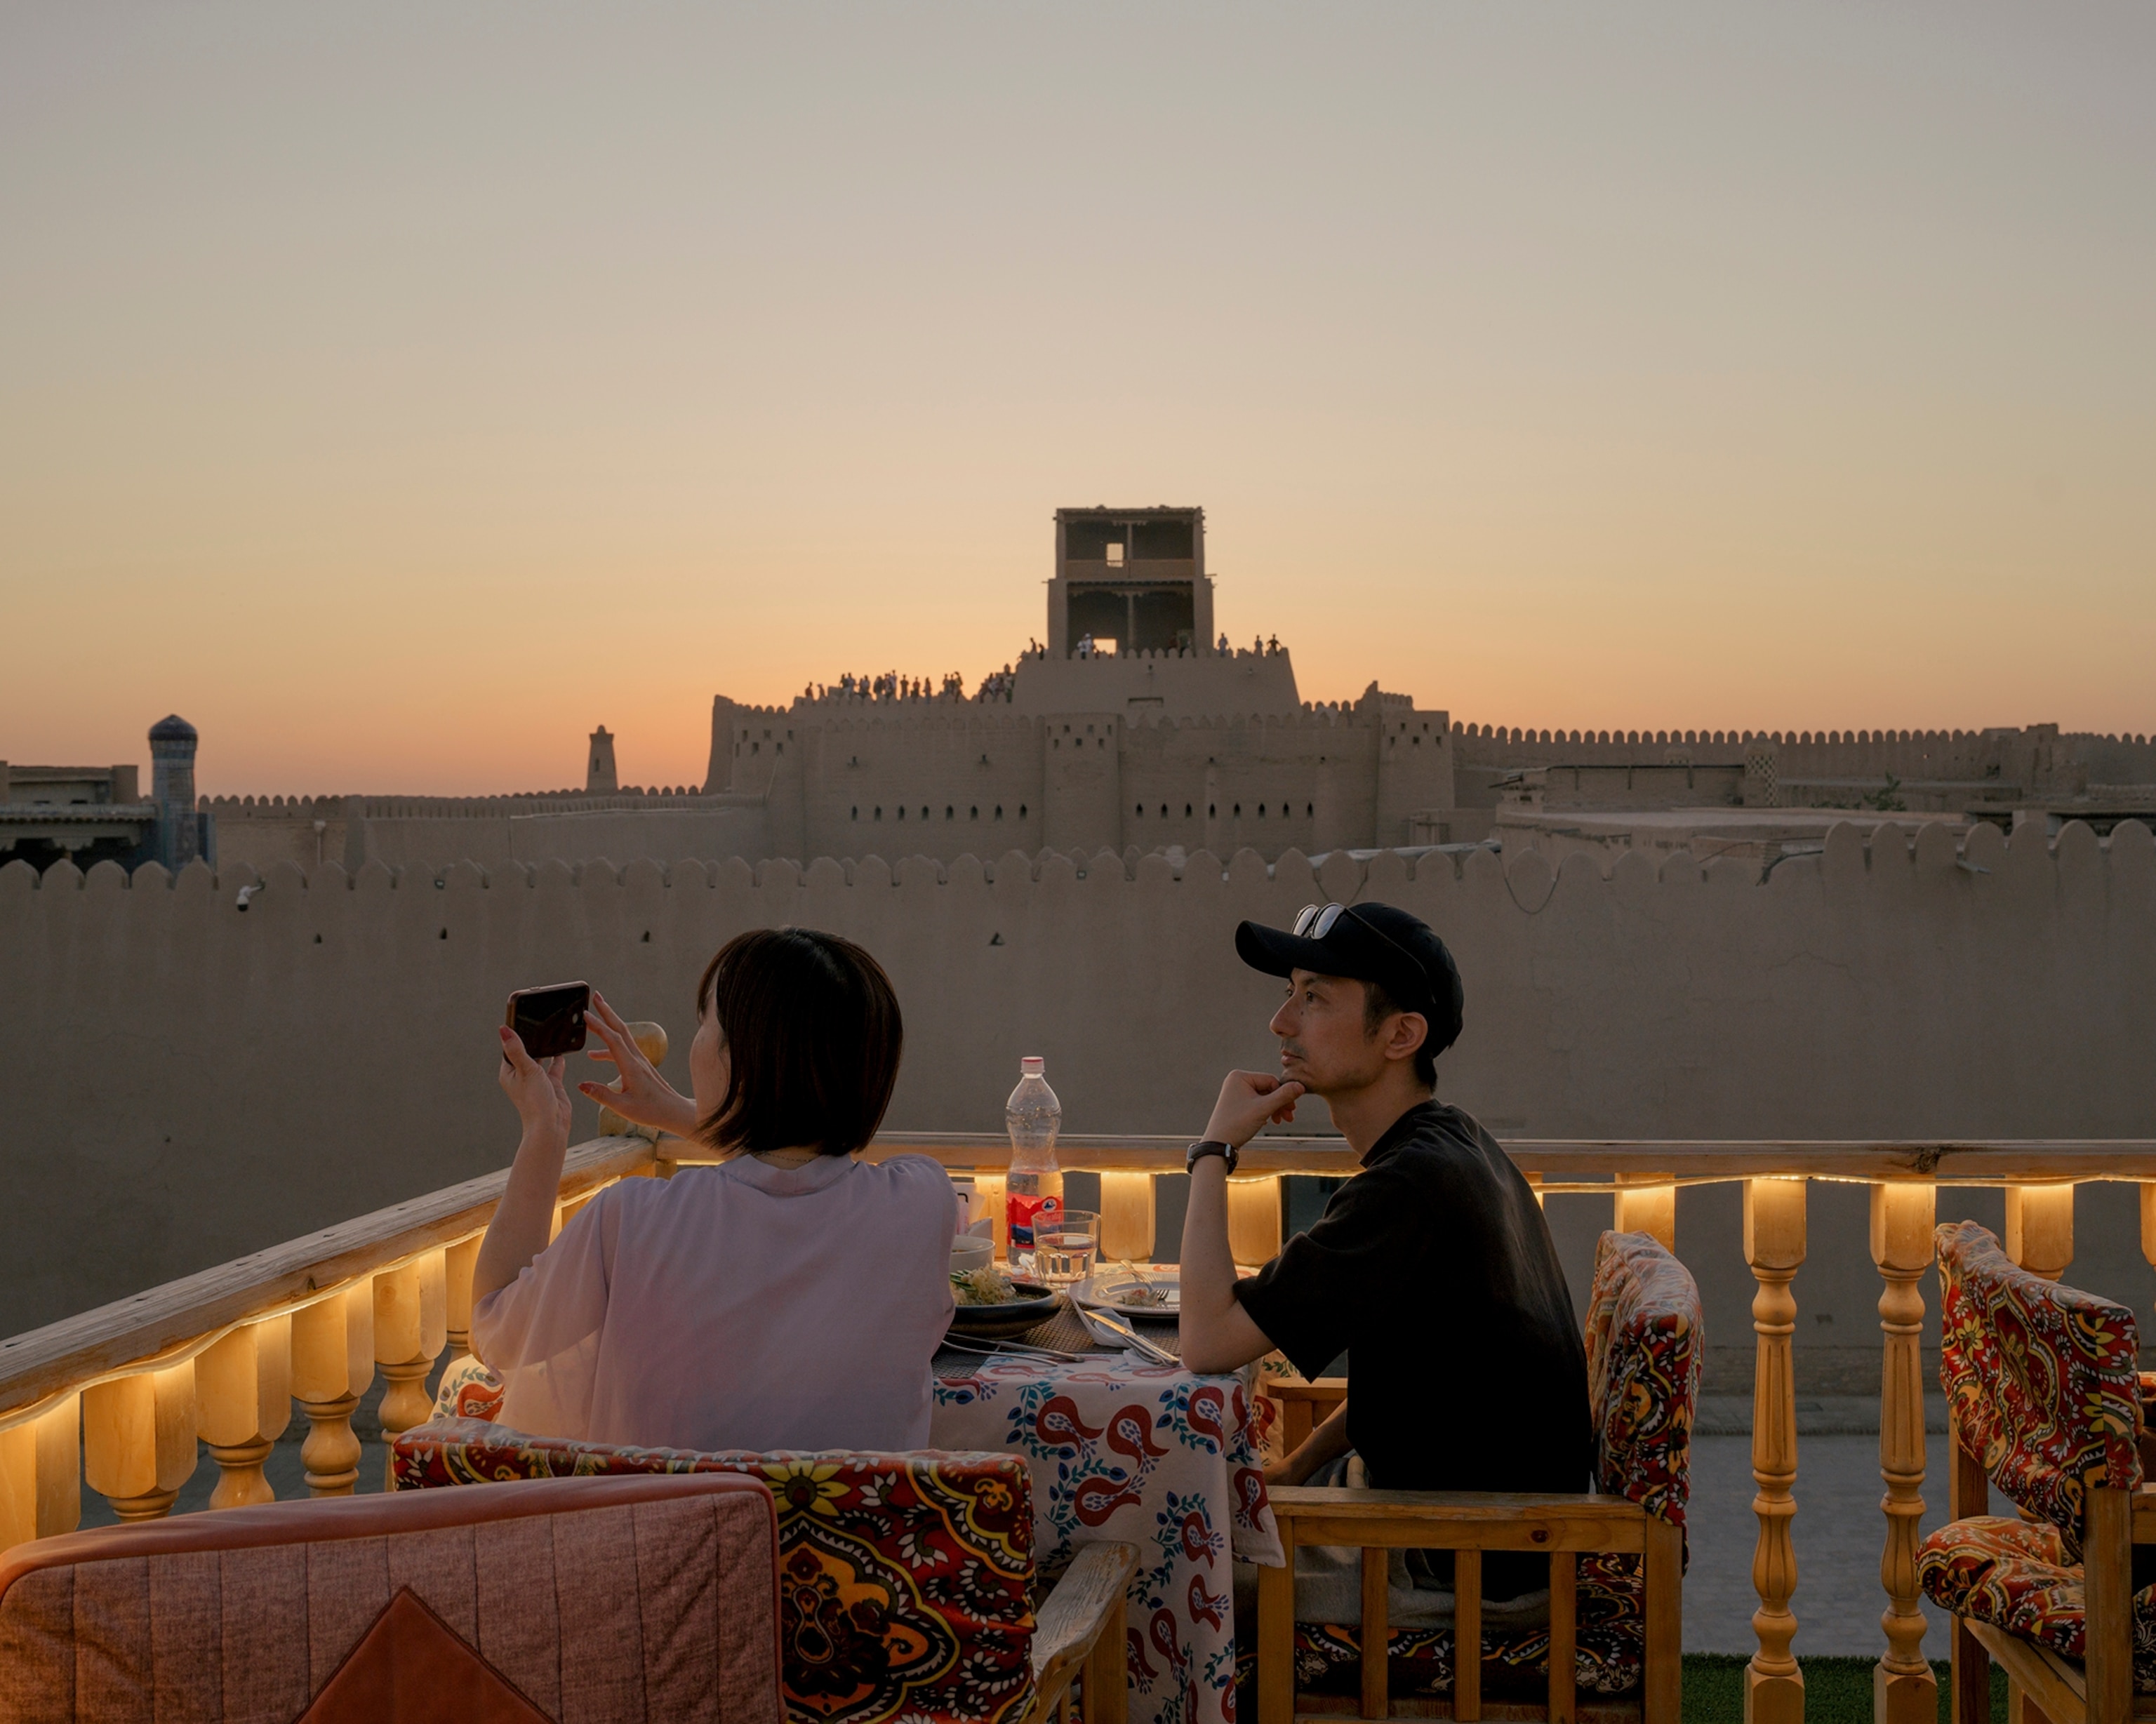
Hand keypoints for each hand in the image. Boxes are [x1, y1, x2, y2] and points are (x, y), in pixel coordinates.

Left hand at [497, 1026, 570, 1145]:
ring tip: (549, 1032)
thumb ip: (516, 1049)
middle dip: (531, 1039)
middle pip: (525, 1051)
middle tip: (537, 1021)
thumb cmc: (534, 1101)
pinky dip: (557, 1059)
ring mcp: (536, 1079)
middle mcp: (521, 1075)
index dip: (514, 1035)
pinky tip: (561, 1050)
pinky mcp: (551, 1083)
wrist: (552, 1124)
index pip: (509, 1048)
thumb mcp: (526, 1069)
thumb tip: (503, 1030)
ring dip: (544, 1048)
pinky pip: (553, 1067)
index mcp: (509, 1072)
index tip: (519, 1018)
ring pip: (540, 1058)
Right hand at [577, 990, 698, 1136]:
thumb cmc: (651, 1111)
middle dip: (607, 1011)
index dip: (599, 1026)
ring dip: (607, 1025)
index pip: (613, 1040)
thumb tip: (581, 1085)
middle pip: (620, 1029)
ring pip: (622, 1037)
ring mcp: (640, 1061)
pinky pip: (621, 1051)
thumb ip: (601, 1095)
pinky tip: (594, 1055)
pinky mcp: (640, 1066)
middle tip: (596, 996)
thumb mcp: (623, 1107)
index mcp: (631, 1067)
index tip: (586, 1013)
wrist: (674, 1112)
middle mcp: (636, 1059)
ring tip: (592, 1019)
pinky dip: (607, 1049)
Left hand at [1202, 1069, 1305, 1151]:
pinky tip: (1267, 1121)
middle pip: (1267, 1089)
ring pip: (1263, 1098)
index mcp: (1240, 1077)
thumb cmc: (1236, 1124)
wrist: (1219, 1144)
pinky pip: (1256, 1104)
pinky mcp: (1236, 1104)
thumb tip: (1300, 1086)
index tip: (1292, 1109)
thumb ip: (1283, 1096)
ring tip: (1279, 1121)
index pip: (1271, 1080)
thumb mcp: (1263, 1108)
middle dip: (1279, 1104)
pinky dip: (1264, 1112)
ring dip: (1273, 1109)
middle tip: (1289, 1117)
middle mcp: (1236, 1081)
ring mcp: (1235, 1093)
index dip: (1283, 1095)